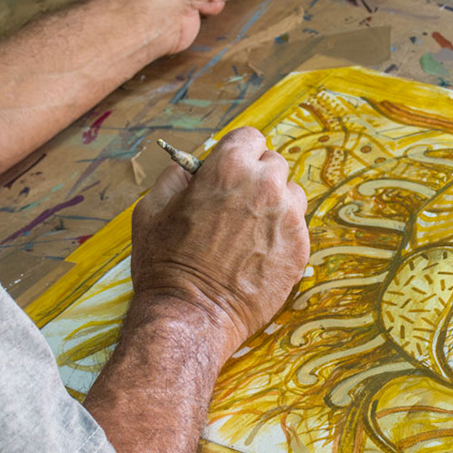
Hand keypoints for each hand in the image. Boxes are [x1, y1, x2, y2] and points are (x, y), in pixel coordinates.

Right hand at [128, 127, 310, 350]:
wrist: (191, 314)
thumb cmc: (165, 263)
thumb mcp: (152, 208)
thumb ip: (177, 176)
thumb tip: (193, 166)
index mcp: (228, 166)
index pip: (250, 138)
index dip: (238, 154)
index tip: (231, 170)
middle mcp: (264, 184)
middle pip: (274, 164)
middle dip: (257, 179)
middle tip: (237, 206)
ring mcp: (287, 216)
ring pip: (291, 195)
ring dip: (274, 205)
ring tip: (248, 233)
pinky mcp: (300, 246)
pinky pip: (297, 227)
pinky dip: (281, 235)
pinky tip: (257, 254)